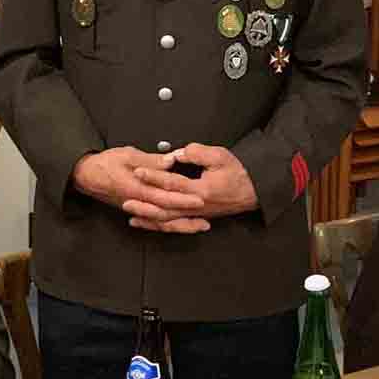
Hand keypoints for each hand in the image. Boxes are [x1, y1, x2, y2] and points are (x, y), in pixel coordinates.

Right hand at [74, 147, 206, 227]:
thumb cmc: (105, 163)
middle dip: (188, 215)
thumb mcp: (127, 155)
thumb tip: (171, 161)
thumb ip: (151, 161)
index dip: (182, 198)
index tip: (199, 198)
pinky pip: (155, 222)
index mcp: (136, 188)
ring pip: (162, 222)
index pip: (163, 196)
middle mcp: (137, 202)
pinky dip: (170, 226)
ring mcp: (137, 209)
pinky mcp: (137, 210)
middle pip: (166, 213)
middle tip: (207, 215)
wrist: (86, 176)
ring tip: (201, 225)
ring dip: (182, 225)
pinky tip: (182, 225)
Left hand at [126, 143, 257, 231]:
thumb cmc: (237, 172)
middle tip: (126, 197)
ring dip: (148, 217)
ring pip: (167, 220)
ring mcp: (195, 214)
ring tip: (130, 212)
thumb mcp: (220, 156)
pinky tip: (145, 221)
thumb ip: (197, 153)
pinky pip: (174, 224)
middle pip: (165, 207)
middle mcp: (196, 206)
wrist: (252, 191)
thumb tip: (177, 153)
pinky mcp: (195, 217)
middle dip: (144, 202)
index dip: (154, 176)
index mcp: (201, 190)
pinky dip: (158, 224)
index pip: (172, 183)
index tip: (138, 170)